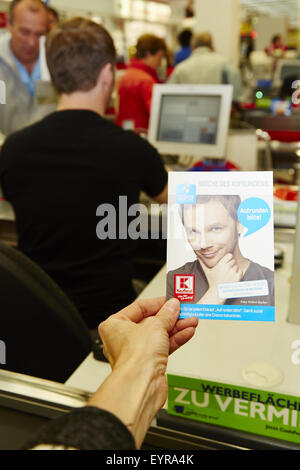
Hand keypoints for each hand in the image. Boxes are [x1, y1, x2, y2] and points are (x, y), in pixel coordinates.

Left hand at [88, 297, 197, 447]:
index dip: (158, 303)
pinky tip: (187, 332)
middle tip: (184, 311)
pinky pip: (163, 347)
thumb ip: (166, 314)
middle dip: (170, 316)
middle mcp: (122, 338)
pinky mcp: (148, 363)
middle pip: (150, 322)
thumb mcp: (155, 325)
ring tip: (191, 321)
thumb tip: (172, 306)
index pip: (139, 308)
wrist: (141, 384)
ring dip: (176, 327)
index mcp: (114, 325)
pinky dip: (175, 339)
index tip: (171, 301)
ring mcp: (136, 352)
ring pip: (159, 335)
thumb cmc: (135, 356)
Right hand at [199, 253, 242, 303]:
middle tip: (226, 271)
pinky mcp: (237, 277)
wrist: (218, 292)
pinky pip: (240, 271)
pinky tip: (232, 277)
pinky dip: (238, 274)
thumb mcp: (207, 271)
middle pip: (233, 260)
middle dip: (230, 265)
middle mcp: (227, 267)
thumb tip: (197, 255)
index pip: (229, 255)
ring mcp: (233, 272)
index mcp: (220, 264)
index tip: (226, 262)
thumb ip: (202, 262)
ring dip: (234, 270)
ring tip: (228, 275)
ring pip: (237, 266)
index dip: (228, 258)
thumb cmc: (212, 281)